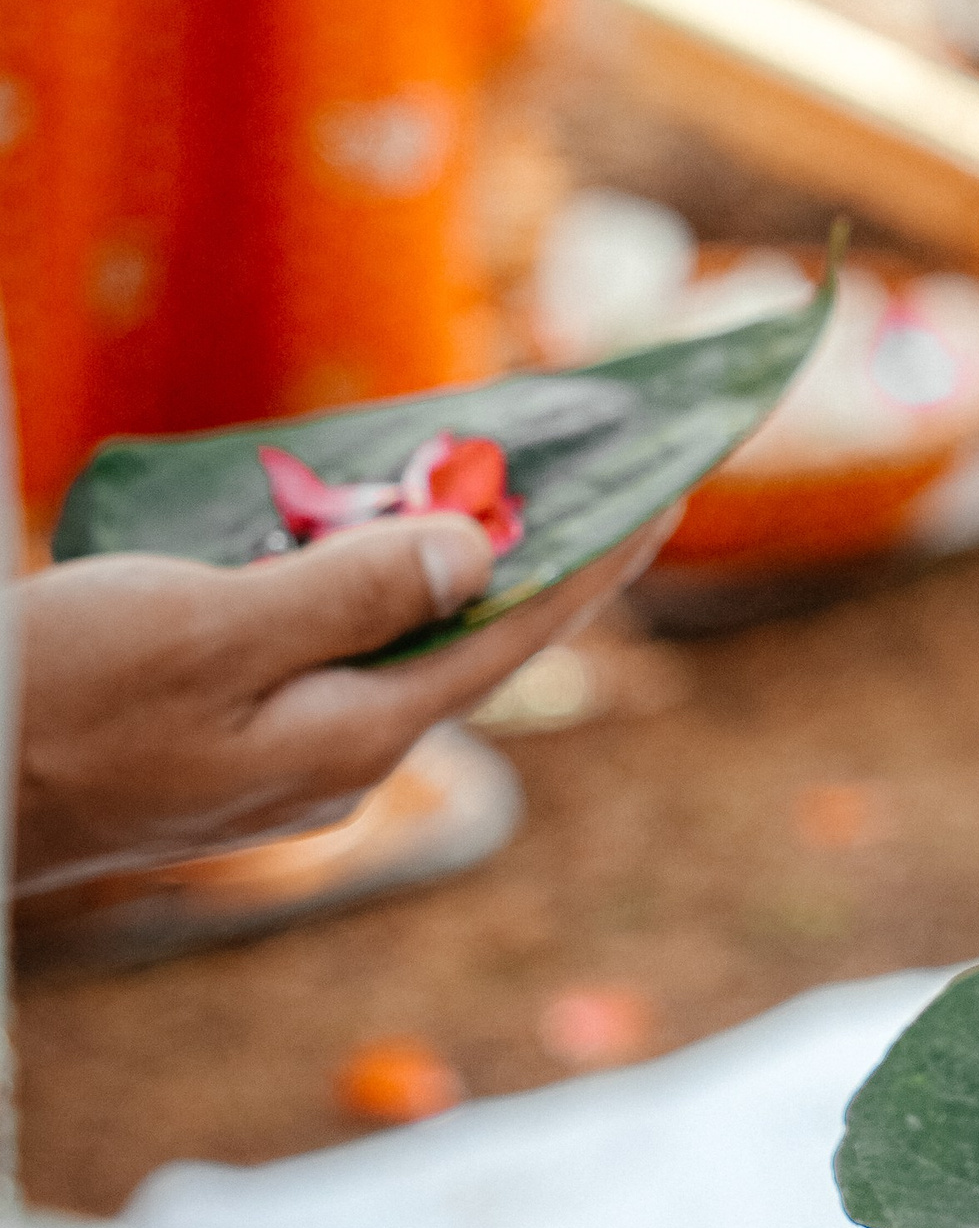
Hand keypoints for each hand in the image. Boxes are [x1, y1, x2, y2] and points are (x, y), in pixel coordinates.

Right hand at [12, 513, 674, 892]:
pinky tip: (330, 539)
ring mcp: (284, 768)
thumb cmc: (47, 704)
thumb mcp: (205, 628)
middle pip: (460, 638)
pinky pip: (321, 659)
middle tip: (568, 459)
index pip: (513, 634)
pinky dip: (345, 590)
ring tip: (458, 477)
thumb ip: (347, 591)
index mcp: (355, 737)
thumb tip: (475, 554)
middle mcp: (340, 764)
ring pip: (386, 646)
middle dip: (516, 548)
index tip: (667, 493)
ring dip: (422, 563)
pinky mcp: (227, 754)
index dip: (595, 558)